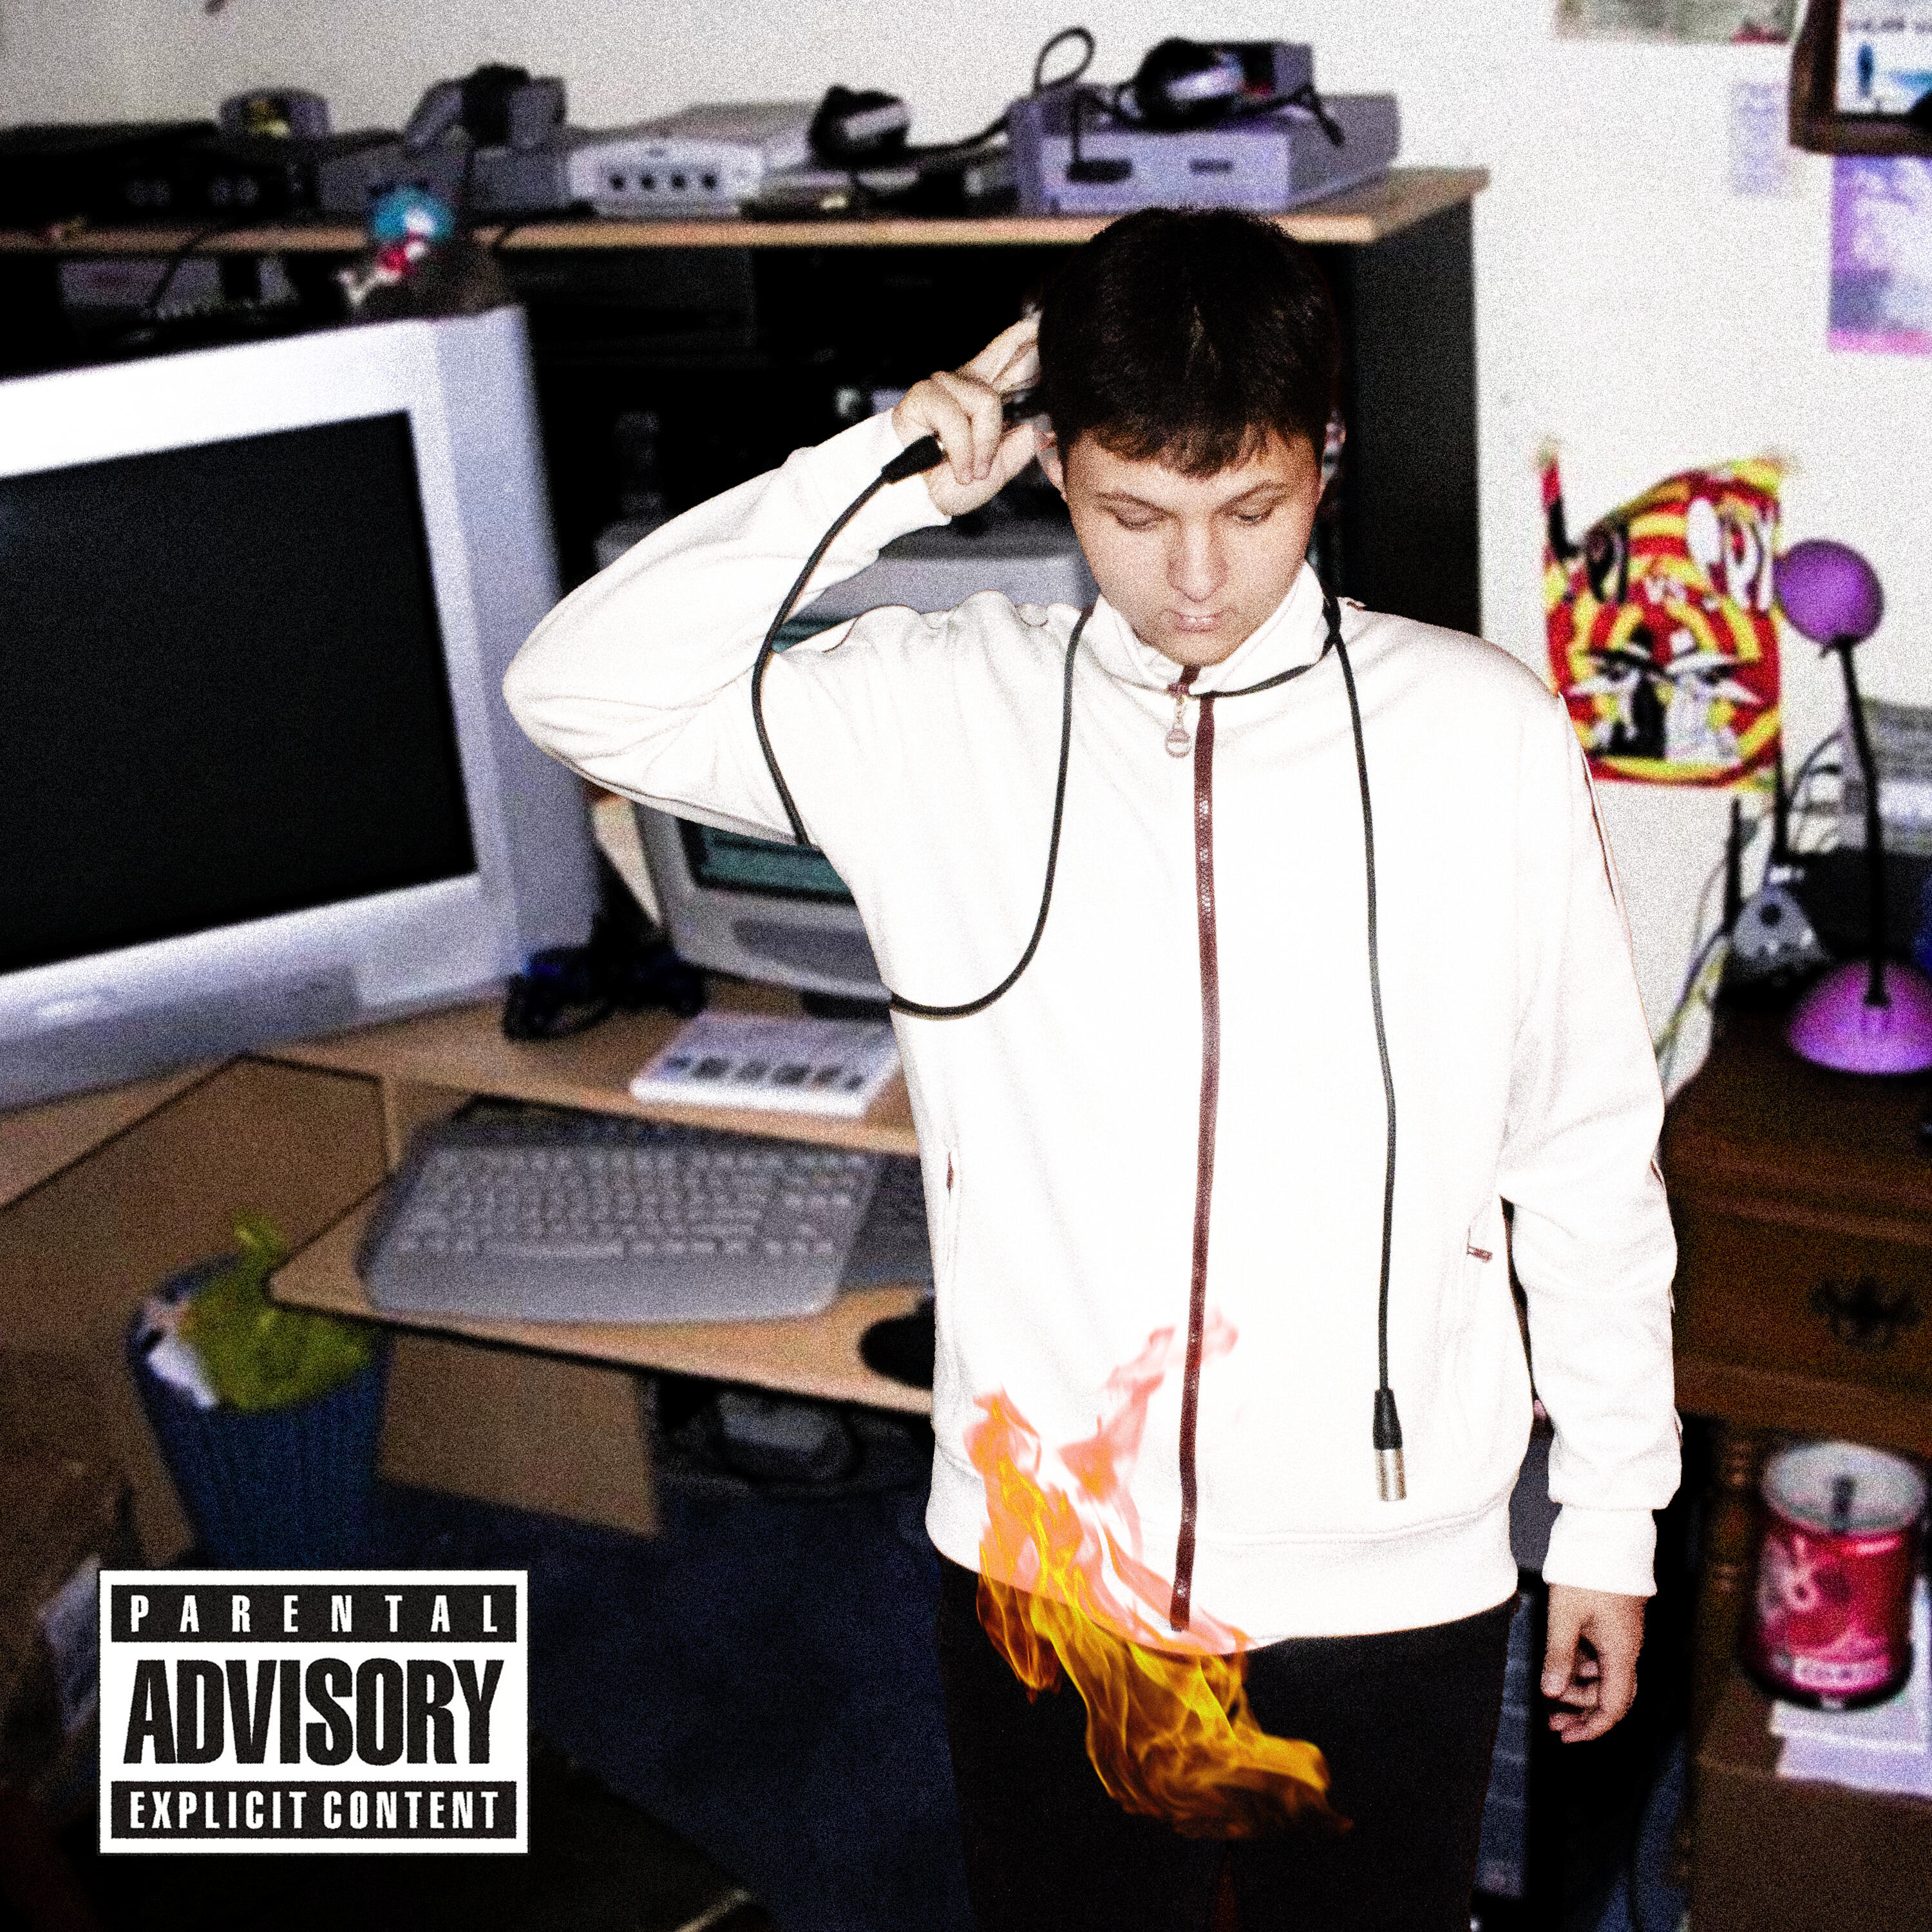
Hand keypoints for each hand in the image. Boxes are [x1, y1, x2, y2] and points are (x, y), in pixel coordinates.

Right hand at [891, 315, 1042, 517]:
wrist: (918, 497)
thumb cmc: (952, 482)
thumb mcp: (998, 467)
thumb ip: (1022, 445)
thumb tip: (1047, 422)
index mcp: (985, 397)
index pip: (1010, 364)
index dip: (1026, 343)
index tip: (1042, 325)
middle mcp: (966, 385)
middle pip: (999, 352)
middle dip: (1020, 338)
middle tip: (1037, 325)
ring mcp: (945, 386)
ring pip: (986, 401)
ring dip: (982, 445)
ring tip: (971, 471)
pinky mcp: (925, 394)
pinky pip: (956, 416)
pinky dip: (962, 448)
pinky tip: (959, 467)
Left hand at [1541, 1585, 1644, 1742]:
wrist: (1609, 1535)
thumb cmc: (1587, 1572)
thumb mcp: (1565, 1615)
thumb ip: (1559, 1656)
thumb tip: (1552, 1693)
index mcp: (1621, 1652)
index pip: (1614, 1707)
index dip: (1592, 1728)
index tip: (1567, 1738)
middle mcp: (1628, 1648)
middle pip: (1612, 1695)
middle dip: (1583, 1712)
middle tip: (1552, 1721)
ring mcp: (1623, 1635)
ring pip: (1606, 1676)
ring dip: (1581, 1688)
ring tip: (1551, 1691)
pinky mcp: (1616, 1622)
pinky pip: (1602, 1656)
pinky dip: (1583, 1666)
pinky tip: (1562, 1661)